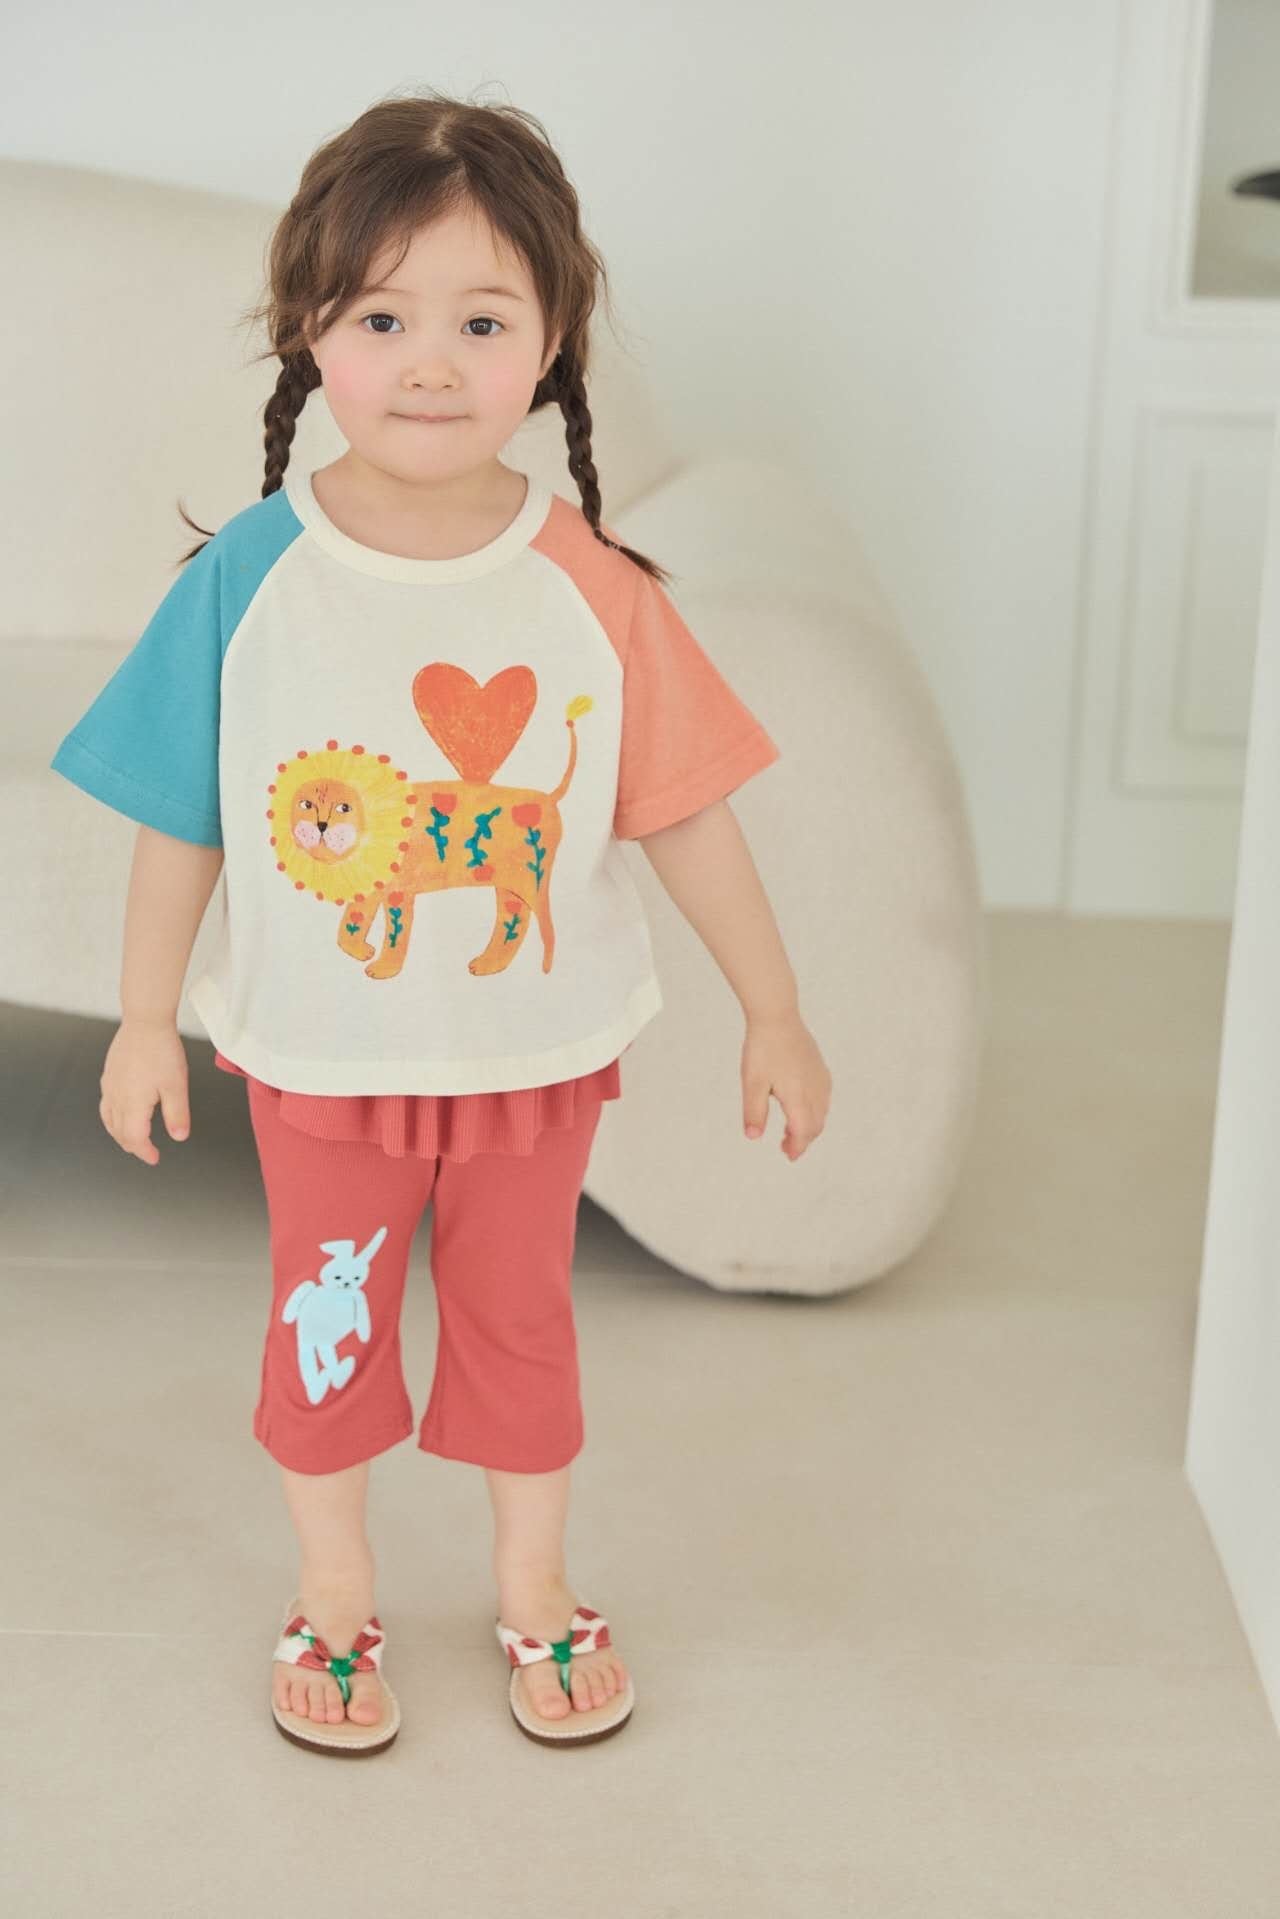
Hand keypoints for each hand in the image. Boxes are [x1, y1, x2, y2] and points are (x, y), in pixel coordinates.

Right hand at [99, 1018, 191, 1165]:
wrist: (145, 1021)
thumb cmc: (161, 1050)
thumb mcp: (176, 1085)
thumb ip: (177, 1114)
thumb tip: (179, 1137)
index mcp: (132, 1103)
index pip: (134, 1138)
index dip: (144, 1152)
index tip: (154, 1158)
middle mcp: (116, 1097)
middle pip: (119, 1132)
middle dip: (132, 1146)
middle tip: (146, 1152)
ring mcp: (109, 1086)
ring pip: (109, 1120)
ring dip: (120, 1134)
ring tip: (132, 1139)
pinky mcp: (109, 1075)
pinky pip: (105, 1104)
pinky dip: (112, 1117)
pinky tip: (121, 1112)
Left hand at [740, 1008, 831, 1159]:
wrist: (777, 1016)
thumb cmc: (762, 1049)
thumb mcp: (752, 1083)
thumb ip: (754, 1112)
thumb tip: (753, 1137)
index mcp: (798, 1096)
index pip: (803, 1131)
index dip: (797, 1147)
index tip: (788, 1156)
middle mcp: (815, 1090)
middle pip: (815, 1124)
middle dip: (803, 1140)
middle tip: (786, 1148)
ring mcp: (820, 1078)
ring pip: (821, 1111)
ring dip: (809, 1125)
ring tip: (790, 1130)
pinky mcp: (820, 1068)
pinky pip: (824, 1097)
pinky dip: (815, 1110)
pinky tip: (802, 1106)